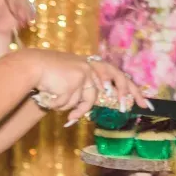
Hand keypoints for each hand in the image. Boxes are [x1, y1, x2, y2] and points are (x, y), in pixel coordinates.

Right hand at [29, 51, 150, 124]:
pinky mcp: (76, 79)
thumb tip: (100, 105)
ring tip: (65, 111)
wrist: (31, 67)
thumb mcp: (72, 80)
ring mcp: (84, 72)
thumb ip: (87, 89)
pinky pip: (73, 102)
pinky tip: (52, 98)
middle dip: (123, 96)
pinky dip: (63, 106)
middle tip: (125, 109)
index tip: (144, 103)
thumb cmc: (49, 76)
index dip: (132, 89)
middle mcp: (90, 66)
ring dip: (75, 108)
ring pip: (88, 101)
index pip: (118, 75)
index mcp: (91, 64)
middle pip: (112, 86)